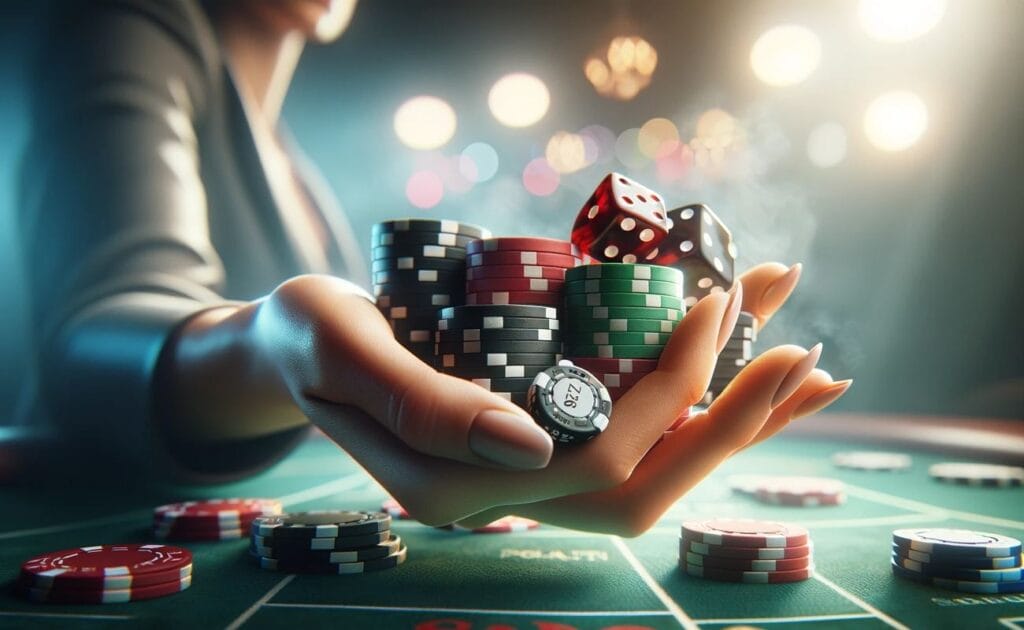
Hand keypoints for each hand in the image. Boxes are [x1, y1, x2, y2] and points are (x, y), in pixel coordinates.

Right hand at [302, 263, 848, 529]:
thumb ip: (424, 406)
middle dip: (731, 421)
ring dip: (729, 414)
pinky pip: (630, 434)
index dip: (667, 394)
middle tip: (799, 348)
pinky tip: (738, 359)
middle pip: (648, 482)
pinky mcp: (538, 436)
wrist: (294, 345)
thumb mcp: (342, 353)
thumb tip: (530, 446)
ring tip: (800, 355)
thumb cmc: (307, 339)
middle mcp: (506, 493)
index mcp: (458, 485)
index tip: (707, 308)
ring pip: (650, 465)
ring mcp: (525, 473)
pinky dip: (694, 403)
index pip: (598, 462)